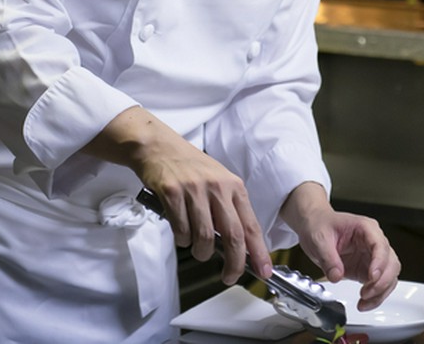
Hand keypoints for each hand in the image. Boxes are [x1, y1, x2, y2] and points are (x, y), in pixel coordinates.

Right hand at [83, 106, 272, 283]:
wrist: (159, 147)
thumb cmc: (191, 168)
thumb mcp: (219, 182)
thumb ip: (229, 209)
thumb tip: (240, 246)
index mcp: (234, 186)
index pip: (251, 225)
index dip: (258, 252)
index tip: (264, 270)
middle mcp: (218, 187)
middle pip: (233, 236)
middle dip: (234, 263)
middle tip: (229, 276)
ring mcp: (195, 190)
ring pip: (205, 237)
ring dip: (201, 252)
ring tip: (197, 248)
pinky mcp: (172, 193)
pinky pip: (180, 230)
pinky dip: (181, 239)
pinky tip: (181, 232)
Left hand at [282, 182, 400, 310]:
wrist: (315, 226)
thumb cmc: (320, 225)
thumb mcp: (319, 239)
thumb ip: (328, 258)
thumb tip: (337, 276)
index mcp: (365, 228)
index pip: (380, 245)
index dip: (379, 262)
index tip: (372, 277)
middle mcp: (373, 242)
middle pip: (391, 262)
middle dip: (382, 281)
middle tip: (366, 293)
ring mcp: (372, 256)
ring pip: (390, 275)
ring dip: (381, 291)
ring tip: (364, 302)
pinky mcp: (367, 268)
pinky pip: (379, 284)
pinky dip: (376, 296)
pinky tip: (365, 303)